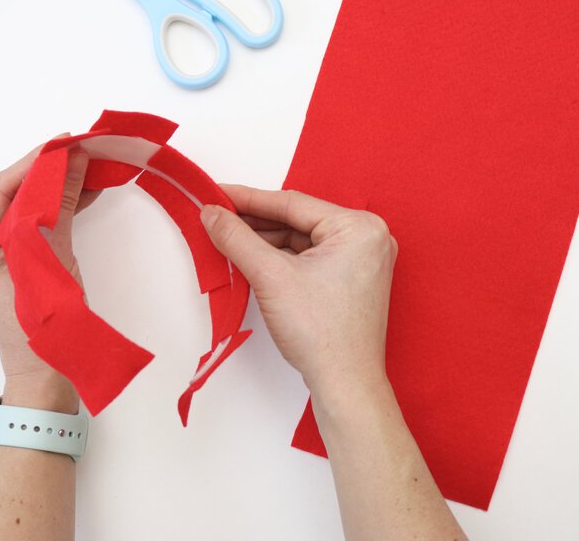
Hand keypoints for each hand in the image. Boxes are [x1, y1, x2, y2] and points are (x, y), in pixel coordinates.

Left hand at [0, 140, 97, 401]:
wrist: (46, 367)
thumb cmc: (38, 322)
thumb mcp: (49, 256)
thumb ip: (60, 204)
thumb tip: (75, 160)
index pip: (2, 189)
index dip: (36, 162)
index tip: (67, 141)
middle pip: (16, 192)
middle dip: (52, 170)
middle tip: (83, 148)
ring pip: (32, 203)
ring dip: (61, 184)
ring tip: (91, 163)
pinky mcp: (19, 253)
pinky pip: (41, 219)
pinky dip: (64, 204)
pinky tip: (87, 188)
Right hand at [200, 186, 396, 395]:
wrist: (344, 385)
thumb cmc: (321, 334)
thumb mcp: (270, 276)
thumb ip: (237, 238)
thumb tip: (211, 213)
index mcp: (359, 227)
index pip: (292, 203)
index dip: (248, 198)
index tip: (217, 193)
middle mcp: (367, 238)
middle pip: (297, 221)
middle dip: (255, 222)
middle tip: (216, 216)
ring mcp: (361, 260)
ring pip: (301, 240)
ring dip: (265, 241)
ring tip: (227, 237)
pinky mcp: (351, 279)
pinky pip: (309, 257)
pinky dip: (280, 258)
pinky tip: (251, 257)